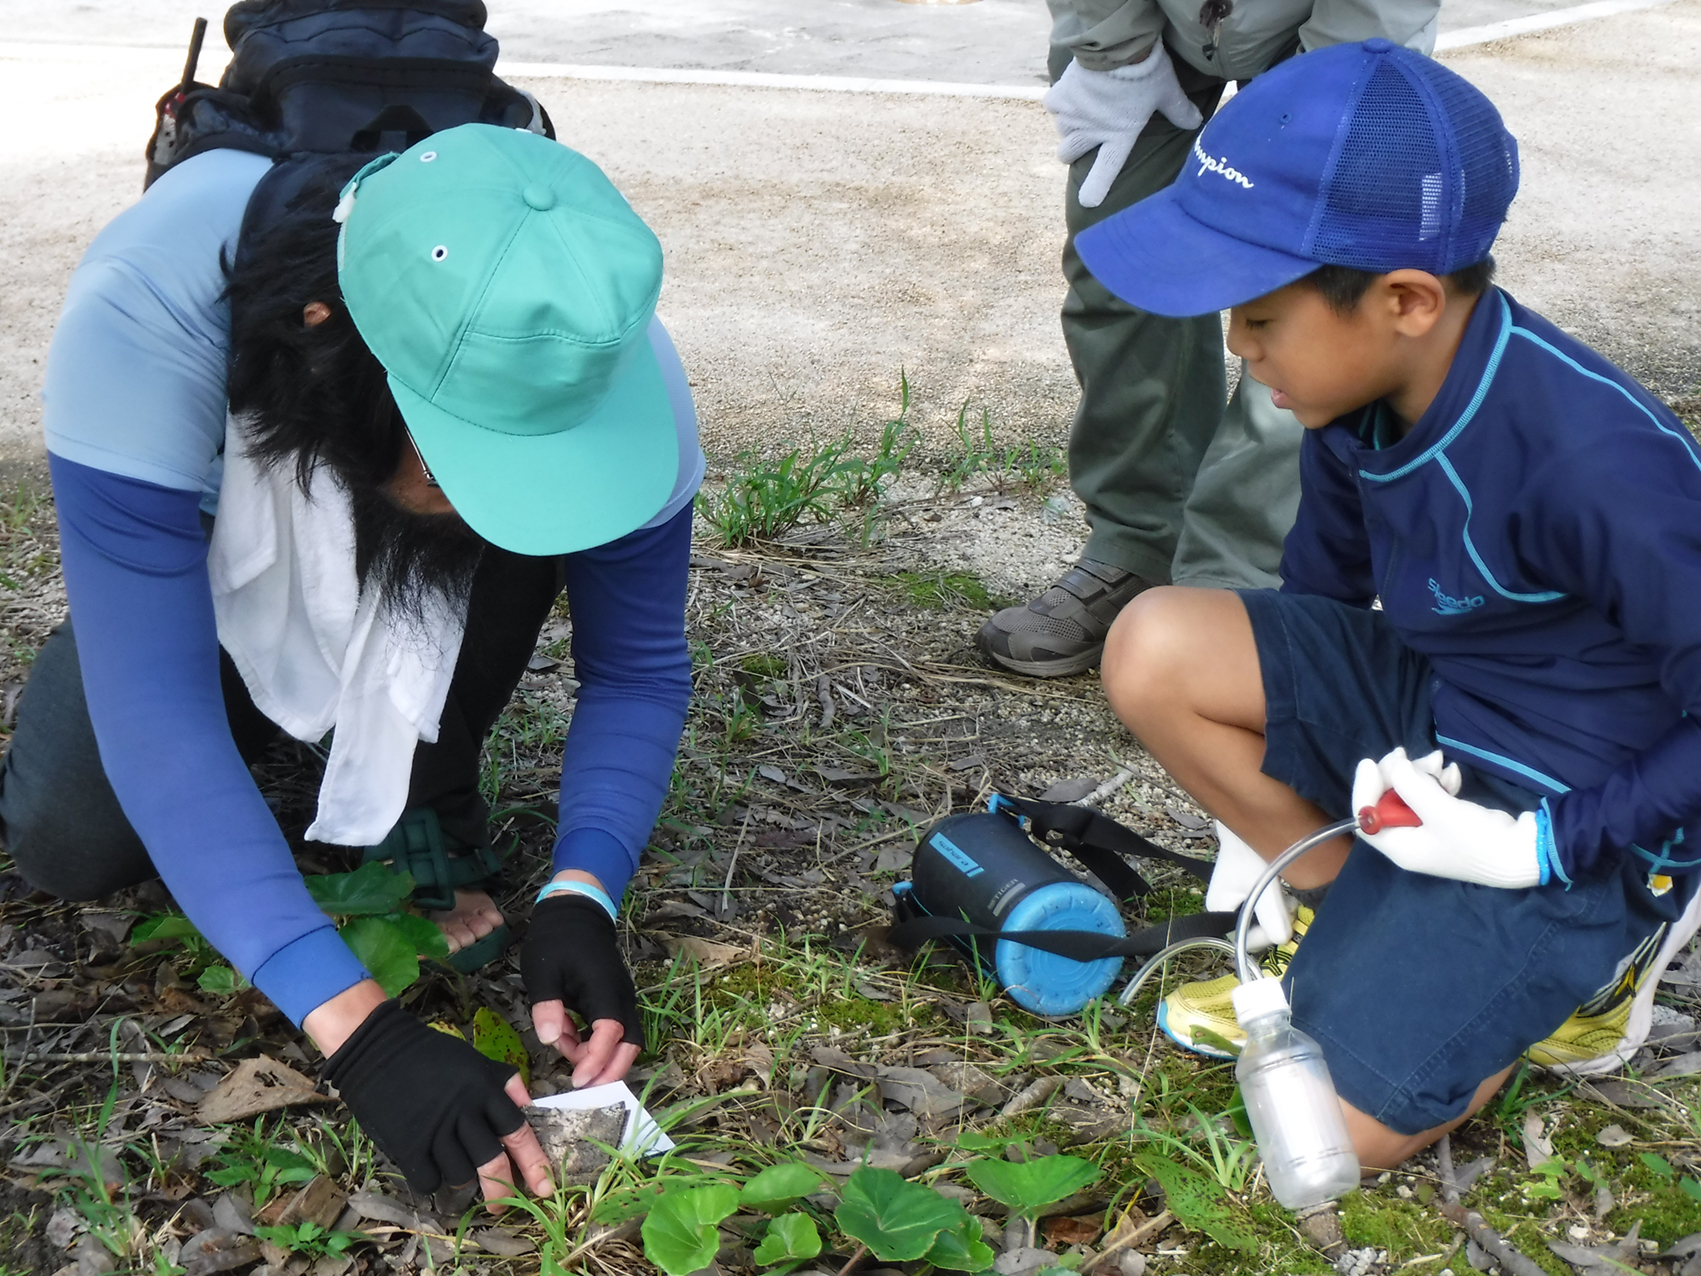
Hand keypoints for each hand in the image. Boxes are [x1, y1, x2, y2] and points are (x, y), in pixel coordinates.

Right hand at [320, 1000, 551, 1207]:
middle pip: (492, 1162)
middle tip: (503, 1206)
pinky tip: (431, 1166)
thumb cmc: (432, 1056)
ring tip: (457, 1166)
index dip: (533, 1162)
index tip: (544, 1187)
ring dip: (464, 1179)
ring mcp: (434, 1131)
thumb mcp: (475, 1061)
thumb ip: (505, 1084)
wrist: (379, 1051)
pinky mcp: (407, 1145)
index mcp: (484, 1090)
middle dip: (502, 1190)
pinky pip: (429, 1180)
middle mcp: (463, 1113)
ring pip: (461, 1175)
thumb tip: (530, 1106)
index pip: (517, 1131)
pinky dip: (433, 1180)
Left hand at [522, 893, 642, 1087]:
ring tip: (569, 1060)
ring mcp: (619, 998)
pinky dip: (593, 1043)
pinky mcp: (612, 999)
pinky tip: (569, 1040)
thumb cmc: (557, 941)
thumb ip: (548, 1008)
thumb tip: (550, 1041)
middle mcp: (620, 997)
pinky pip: (610, 1029)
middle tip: (587, 1091)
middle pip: (630, 1044)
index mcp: (604, 990)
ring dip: (600, 1057)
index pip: (610, 1034)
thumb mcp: (544, 974)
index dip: (595, 1061)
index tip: (576, 1081)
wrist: (575, 912)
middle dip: (611, 1071)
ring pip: (623, 1039)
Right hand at [1044, 47, 1203, 207]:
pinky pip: (1053, 105)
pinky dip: (1060, 99)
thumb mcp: (1167, 91)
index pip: (1106, 170)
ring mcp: (1071, 117)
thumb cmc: (1145, 71)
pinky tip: (1072, 89)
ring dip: (1068, 122)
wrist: (1116, 46)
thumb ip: (1179, 110)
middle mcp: (1091, 133)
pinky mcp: (1059, 98)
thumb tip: (1197, 122)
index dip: (1096, 188)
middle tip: (1081, 137)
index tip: (1088, 201)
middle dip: (1071, 149)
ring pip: (1061, 129)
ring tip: (1080, 108)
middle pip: (1068, 153)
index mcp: (1119, 136)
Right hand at [1205, 821, 1295, 949]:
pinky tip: (1283, 893)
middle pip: (1254, 932)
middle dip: (1275, 921)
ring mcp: (1234, 903)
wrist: (1250, 824)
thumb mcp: (1263, 883)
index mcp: (1218, 911)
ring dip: (1278, 913)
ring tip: (1286, 894)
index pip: (1246, 940)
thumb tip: (1283, 939)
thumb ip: (1272, 913)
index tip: (1284, 914)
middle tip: (1288, 901)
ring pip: (1262, 922)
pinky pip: (1264, 912)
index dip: (1268, 933)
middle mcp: (1223, 911)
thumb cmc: (1250, 851)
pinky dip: (1276, 906)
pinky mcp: (1246, 895)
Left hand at [1351, 747, 1546, 887]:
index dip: (1364, 789)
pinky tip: (1453, 773)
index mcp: (1401, 847)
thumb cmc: (1477, 839)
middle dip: (1397, 774)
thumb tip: (1395, 765)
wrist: (1523, 851)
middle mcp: (1410, 841)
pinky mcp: (1448, 820)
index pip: (1364, 819)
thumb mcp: (1441, 811)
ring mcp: (1430, 830)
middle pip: (1386, 801)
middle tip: (1407, 754)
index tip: (1372, 763)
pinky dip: (1438, 781)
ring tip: (1438, 760)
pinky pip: (1431, 795)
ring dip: (1420, 773)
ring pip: (1410, 794)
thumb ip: (1412, 787)